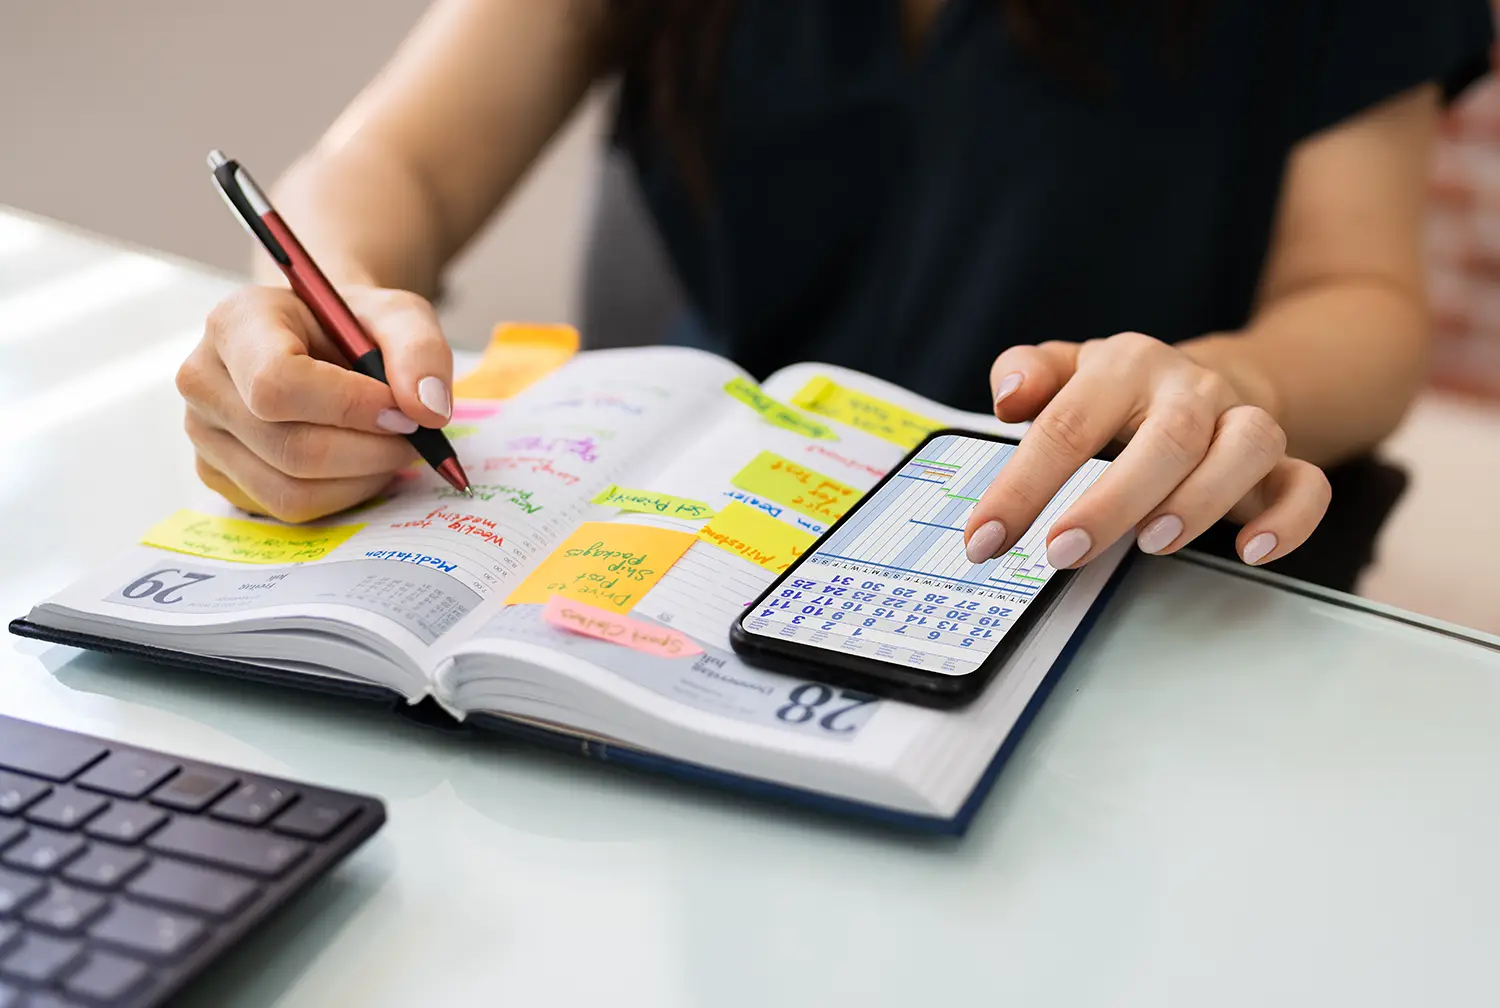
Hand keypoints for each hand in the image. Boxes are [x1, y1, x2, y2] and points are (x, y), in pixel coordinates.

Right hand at [177, 285, 452, 521]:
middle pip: (291, 447)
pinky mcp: (218, 474)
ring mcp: (202, 433)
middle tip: (414, 436)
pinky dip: (341, 495)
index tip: (402, 411)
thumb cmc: (352, 324)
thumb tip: (427, 412)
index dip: (349, 407)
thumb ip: (420, 351)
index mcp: (235, 323)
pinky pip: (288, 508)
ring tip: (391, 448)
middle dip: (370, 451)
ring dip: (362, 478)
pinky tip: (360, 464)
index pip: (277, 383)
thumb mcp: (398, 315)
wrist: (319, 340)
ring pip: (291, 489)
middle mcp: (203, 379)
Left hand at [962, 332, 1330, 569]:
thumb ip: (1028, 373)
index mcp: (1124, 366)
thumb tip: (1008, 394)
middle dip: (1110, 502)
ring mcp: (1241, 421)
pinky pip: (1307, 484)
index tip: (985, 540)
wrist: (1208, 379)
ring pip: (1246, 448)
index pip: (1068, 424)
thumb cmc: (1116, 392)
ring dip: (1200, 501)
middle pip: (1165, 438)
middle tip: (1059, 552)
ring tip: (1150, 545)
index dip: (1023, 486)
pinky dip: (1289, 519)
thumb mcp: (1067, 371)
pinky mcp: (1283, 461)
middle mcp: (1190, 388)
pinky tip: (1252, 551)